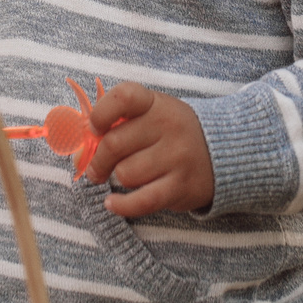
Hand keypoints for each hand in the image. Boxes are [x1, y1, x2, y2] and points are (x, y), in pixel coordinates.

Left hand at [81, 82, 214, 217]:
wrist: (225, 153)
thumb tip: (78, 153)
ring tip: (127, 176)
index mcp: (156, 104)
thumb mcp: (153, 115)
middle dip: (97, 160)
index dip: (100, 114)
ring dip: (118, 179)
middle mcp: (169, 126)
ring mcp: (177, 157)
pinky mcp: (181, 186)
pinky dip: (121, 205)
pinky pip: (141, 201)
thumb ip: (118, 125)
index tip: (94, 129)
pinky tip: (113, 203)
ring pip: (125, 174)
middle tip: (97, 169)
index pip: (123, 97)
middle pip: (113, 144)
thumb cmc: (172, 134)